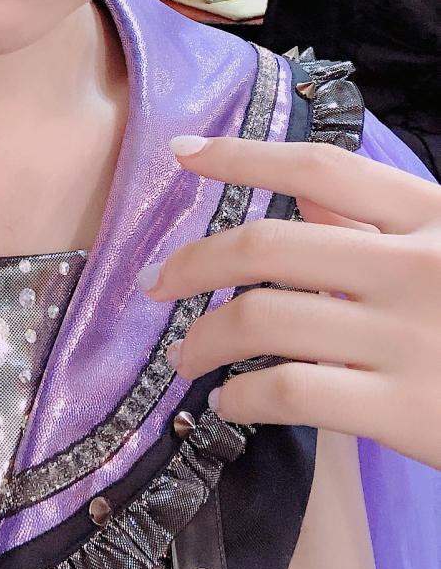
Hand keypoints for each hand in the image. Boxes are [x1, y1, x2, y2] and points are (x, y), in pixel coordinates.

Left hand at [143, 136, 440, 469]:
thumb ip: (383, 229)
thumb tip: (304, 208)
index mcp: (433, 218)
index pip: (319, 170)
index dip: (242, 157)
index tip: (183, 155)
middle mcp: (416, 268)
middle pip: (267, 246)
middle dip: (192, 263)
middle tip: (156, 283)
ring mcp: (409, 340)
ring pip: (263, 321)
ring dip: (202, 339)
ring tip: (183, 357)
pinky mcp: (406, 412)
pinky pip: (291, 393)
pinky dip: (242, 399)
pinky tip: (230, 405)